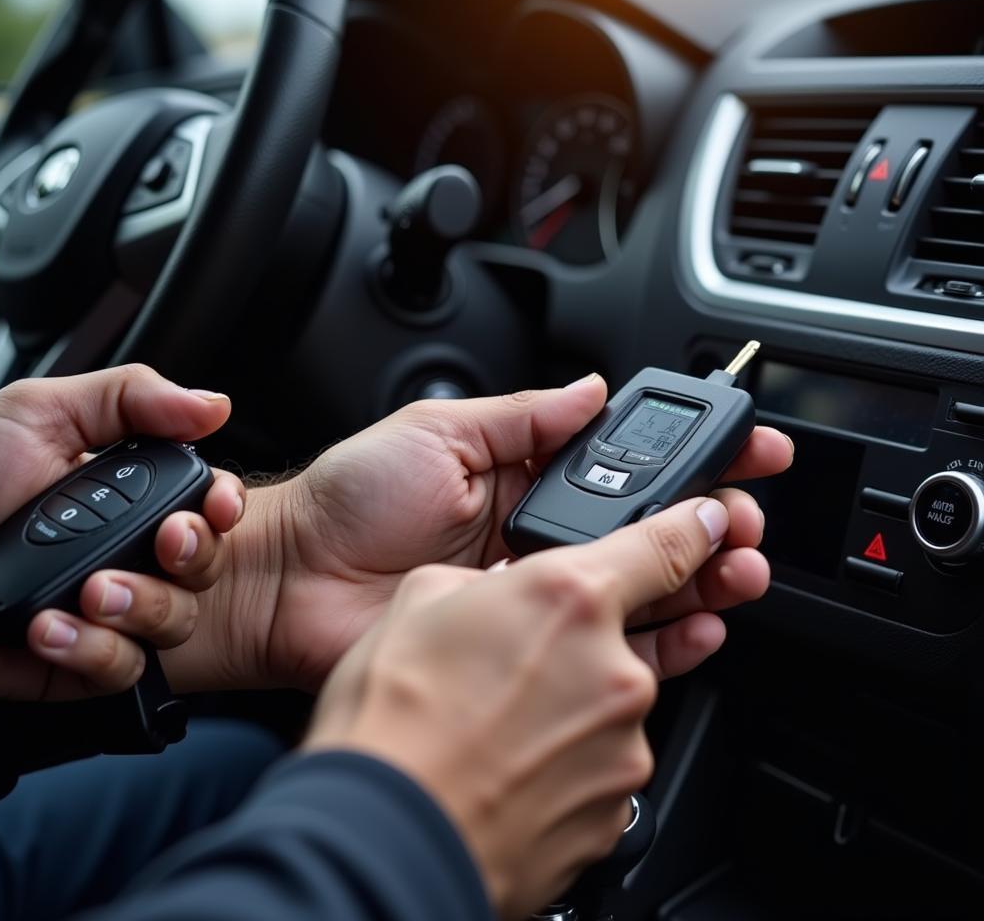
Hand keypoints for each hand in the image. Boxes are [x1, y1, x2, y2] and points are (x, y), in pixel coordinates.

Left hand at [0, 365, 245, 700]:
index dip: (224, 506)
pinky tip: (47, 628)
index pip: (206, 506)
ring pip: (176, 623)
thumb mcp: (40, 412)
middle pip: (205, 567)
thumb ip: (133, 397)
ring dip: (142, 606)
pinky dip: (94, 650)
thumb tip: (214, 405)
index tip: (217, 503)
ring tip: (89, 591)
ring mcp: (106, 611)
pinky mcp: (76, 663)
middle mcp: (128, 553)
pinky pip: (122, 669)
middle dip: (195, 556)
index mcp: (130, 495)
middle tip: (164, 542)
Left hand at [169, 376, 790, 691]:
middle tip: (748, 517)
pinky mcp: (520, 647)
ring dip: (700, 576)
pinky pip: (603, 645)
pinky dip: (658, 638)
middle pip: (646, 531)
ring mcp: (532, 594)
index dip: (688, 458)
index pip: (625, 465)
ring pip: (638, 588)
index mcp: (521, 477)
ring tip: (740, 566)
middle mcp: (536, 536)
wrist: (287, 581)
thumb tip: (591, 389)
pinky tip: (695, 623)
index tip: (742, 449)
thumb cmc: (347, 500)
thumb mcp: (439, 430)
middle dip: (710, 521)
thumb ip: (523, 417)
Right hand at [305, 496, 740, 918]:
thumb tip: (496, 589)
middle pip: (623, 639)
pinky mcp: (615, 812)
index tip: (715, 522)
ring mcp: (621, 746)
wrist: (383, 835)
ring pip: (606, 708)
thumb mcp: (420, 600)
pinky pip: (599, 768)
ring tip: (492, 727)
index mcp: (570, 599)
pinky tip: (506, 766)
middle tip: (510, 669)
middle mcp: (614, 670)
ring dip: (565, 708)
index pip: (665, 545)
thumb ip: (483, 581)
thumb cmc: (393, 719)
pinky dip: (563, 763)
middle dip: (576, 646)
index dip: (695, 527)